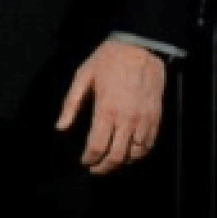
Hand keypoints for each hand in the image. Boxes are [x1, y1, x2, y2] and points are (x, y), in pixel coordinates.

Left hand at [55, 39, 166, 173]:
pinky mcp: (156, 118)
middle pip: (117, 156)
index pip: (97, 146)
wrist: (140, 48)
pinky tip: (129, 154)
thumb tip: (60, 127)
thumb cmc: (108, 60)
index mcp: (107, 109)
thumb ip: (71, 104)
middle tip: (95, 169)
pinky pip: (149, 145)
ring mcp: (144, 120)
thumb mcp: (83, 77)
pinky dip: (139, 155)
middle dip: (104, 168)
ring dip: (122, 164)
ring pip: (135, 155)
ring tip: (110, 164)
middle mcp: (127, 119)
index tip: (84, 162)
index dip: (89, 159)